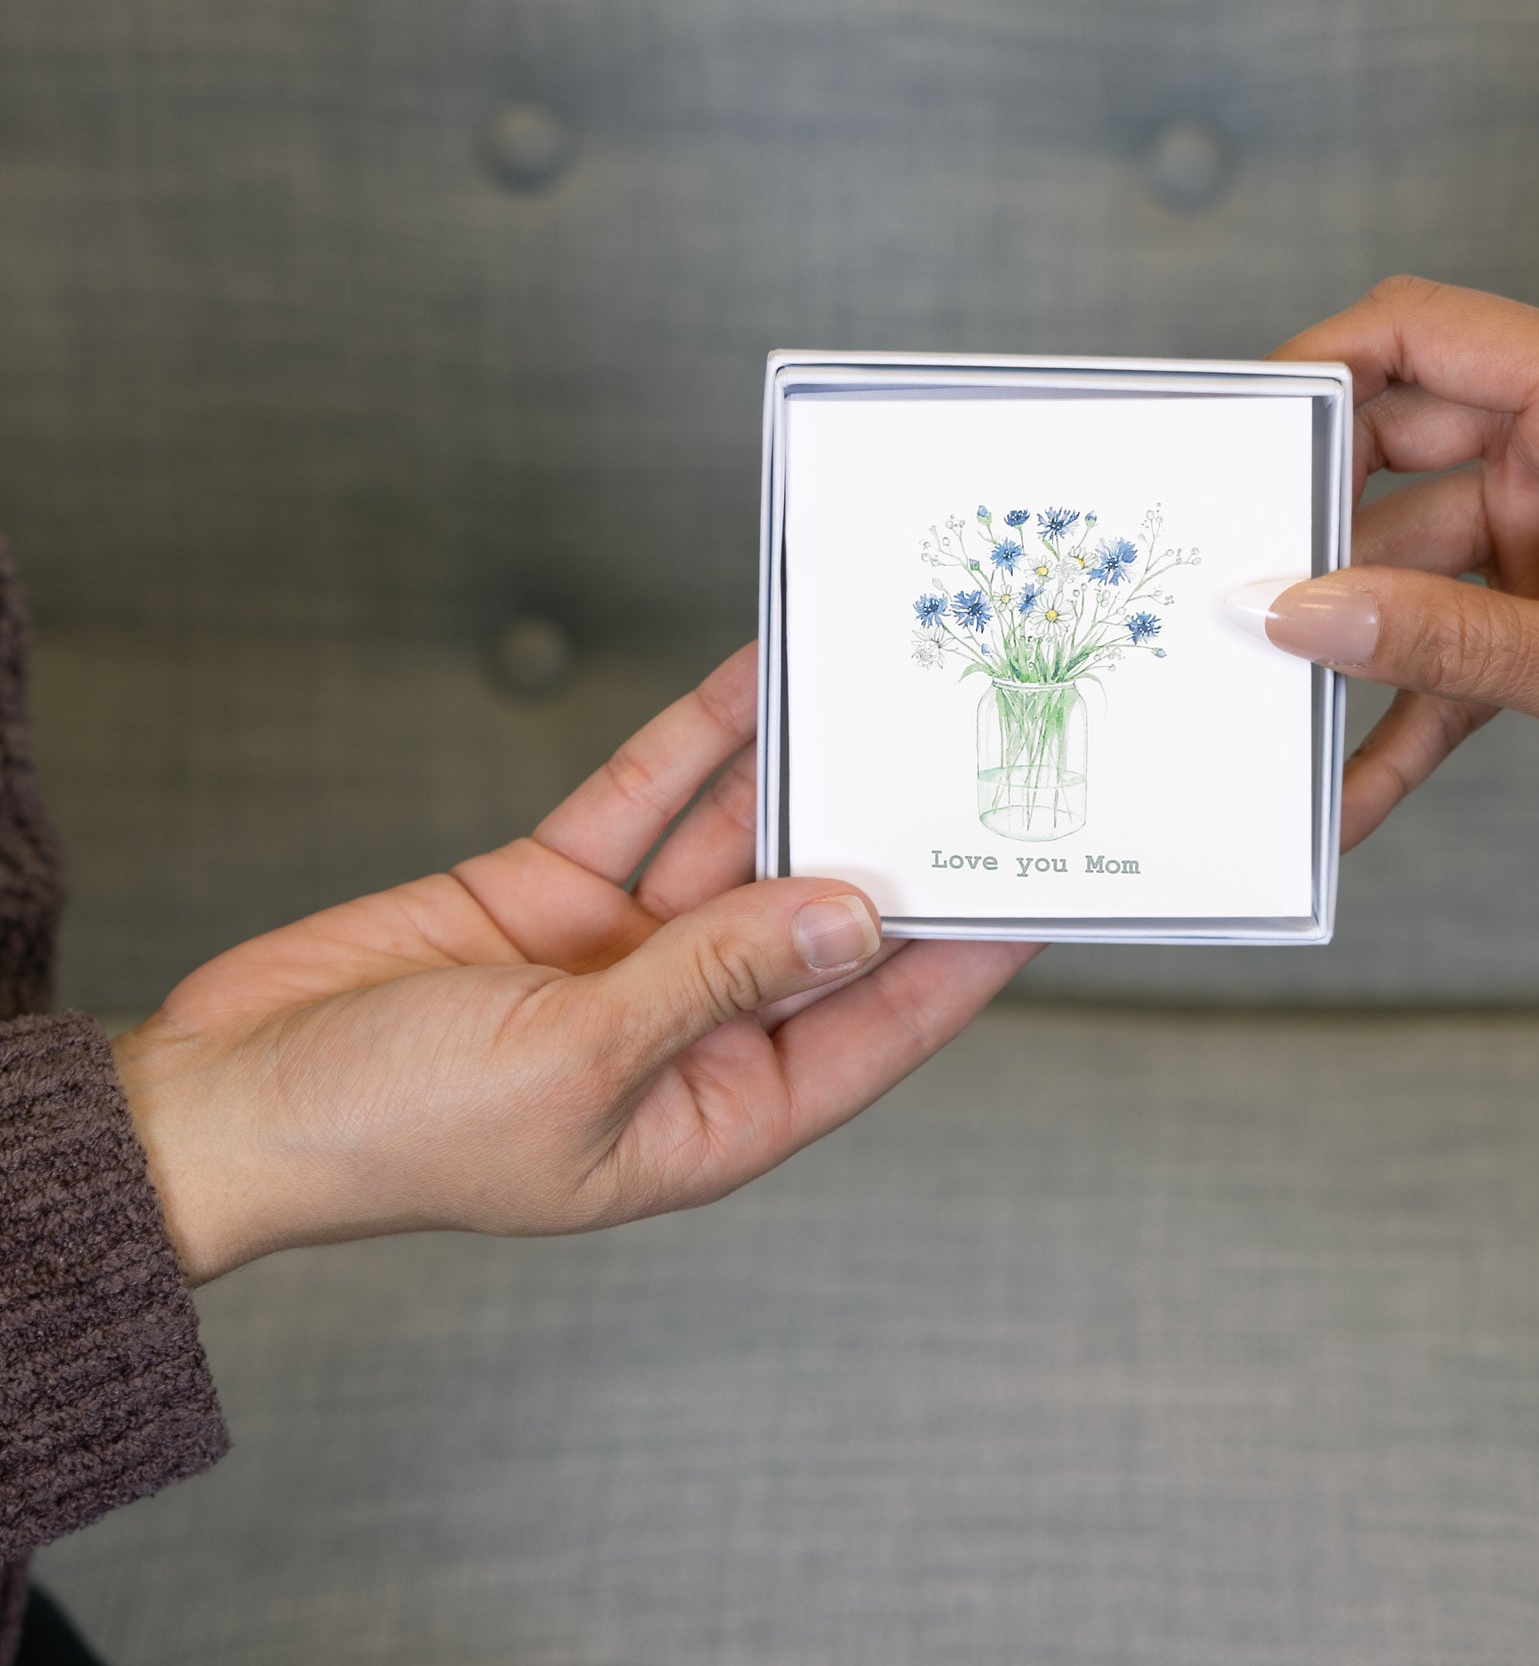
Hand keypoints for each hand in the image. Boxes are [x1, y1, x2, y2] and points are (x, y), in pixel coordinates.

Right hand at [113, 646, 1034, 1284]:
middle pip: (816, 920)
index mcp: (716, 1111)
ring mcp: (624, 951)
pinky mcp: (557, 886)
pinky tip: (754, 680)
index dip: (961, 960)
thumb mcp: (578, 1062)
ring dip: (795, 769)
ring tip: (869, 689)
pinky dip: (697, 739)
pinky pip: (648, 797)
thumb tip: (851, 919)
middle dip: (882, 844)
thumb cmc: (388, 1133)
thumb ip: (719, 978)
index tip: (1038, 894)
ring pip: (738, 840)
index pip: (874, 1027)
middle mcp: (688, 1027)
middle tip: (961, 758)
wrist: (225, 1097)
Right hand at [1249, 277, 1538, 868]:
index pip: (1426, 330)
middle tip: (1222, 582)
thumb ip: (1444, 641)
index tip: (1232, 430)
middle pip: (1398, 448)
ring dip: (1356, 644)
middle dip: (1312, 524)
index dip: (1316, 364)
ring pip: (1414, 561)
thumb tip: (1301, 617)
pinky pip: (1458, 642)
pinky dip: (1412, 705)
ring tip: (1273, 711)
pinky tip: (1357, 782)